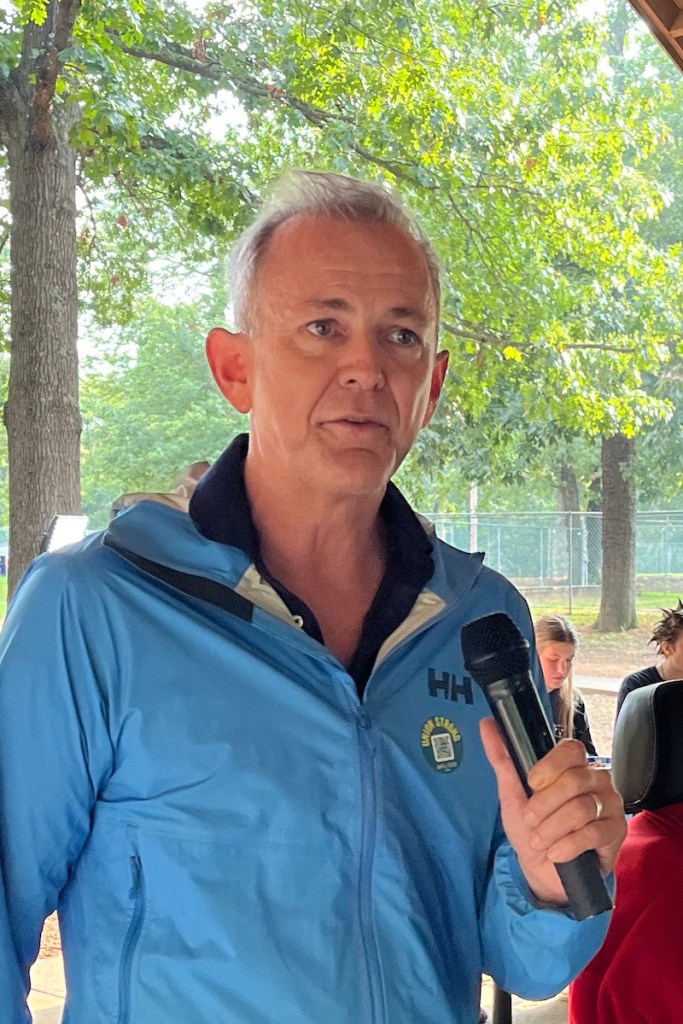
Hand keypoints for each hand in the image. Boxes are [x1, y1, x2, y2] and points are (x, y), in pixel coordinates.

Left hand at [480, 718, 626, 905]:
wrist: (543, 869)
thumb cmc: (531, 827)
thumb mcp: (512, 793)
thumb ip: (503, 758)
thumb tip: (487, 725)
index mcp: (573, 765)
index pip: (571, 750)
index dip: (550, 765)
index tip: (531, 783)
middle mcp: (596, 779)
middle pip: (574, 781)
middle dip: (544, 805)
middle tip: (530, 820)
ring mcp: (609, 804)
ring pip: (581, 808)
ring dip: (552, 829)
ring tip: (540, 841)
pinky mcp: (616, 831)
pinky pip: (593, 833)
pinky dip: (568, 846)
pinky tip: (556, 853)